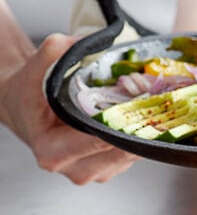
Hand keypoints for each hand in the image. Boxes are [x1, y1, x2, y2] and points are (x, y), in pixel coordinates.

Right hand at [0, 33, 138, 183]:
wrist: (26, 111)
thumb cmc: (29, 95)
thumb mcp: (34, 71)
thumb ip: (55, 54)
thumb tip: (84, 42)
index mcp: (52, 152)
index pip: (96, 142)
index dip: (119, 124)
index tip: (137, 105)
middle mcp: (74, 169)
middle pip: (119, 152)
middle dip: (136, 128)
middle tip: (151, 102)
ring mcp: (94, 172)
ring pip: (130, 157)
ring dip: (142, 133)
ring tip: (148, 107)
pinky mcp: (108, 170)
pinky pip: (131, 157)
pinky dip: (139, 138)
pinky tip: (141, 118)